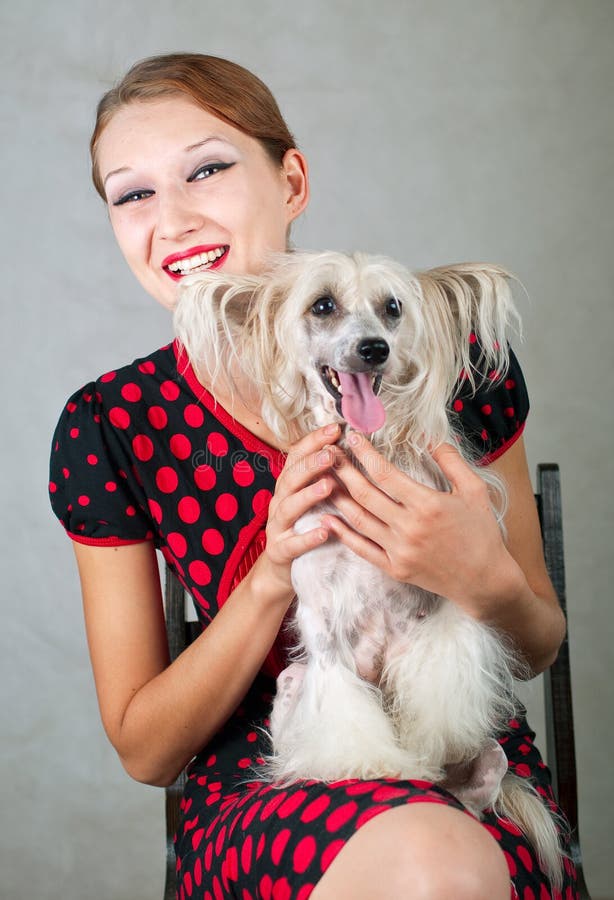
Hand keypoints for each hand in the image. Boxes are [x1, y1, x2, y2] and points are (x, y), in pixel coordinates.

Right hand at [258, 423, 340, 598]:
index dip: (314, 441)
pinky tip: (325, 532)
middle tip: (332, 454)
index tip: (336, 429)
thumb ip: (325, 475)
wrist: (281, 568)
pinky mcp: (279, 551)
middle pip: (291, 478)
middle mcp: (279, 501)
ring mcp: (277, 526)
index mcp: (288, 485)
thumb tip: (350, 447)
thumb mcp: (311, 498)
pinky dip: (308, 538)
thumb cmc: (305, 525)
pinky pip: (292, 544)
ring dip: (308, 495)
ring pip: (288, 507)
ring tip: (328, 486)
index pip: (296, 456)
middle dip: (311, 464)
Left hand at [320, 434, 519, 618]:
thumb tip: (429, 435)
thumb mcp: (474, 490)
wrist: (485, 580)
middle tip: (328, 453)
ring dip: (337, 498)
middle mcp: (409, 528)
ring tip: (323, 479)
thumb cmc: (482, 532)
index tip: (352, 437)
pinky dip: (342, 533)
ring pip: (358, 520)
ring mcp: (399, 551)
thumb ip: (451, 460)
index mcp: (427, 504)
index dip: (364, 453)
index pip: (385, 473)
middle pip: (365, 494)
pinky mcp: (394, 569)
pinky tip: (327, 519)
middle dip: (343, 470)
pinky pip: (362, 549)